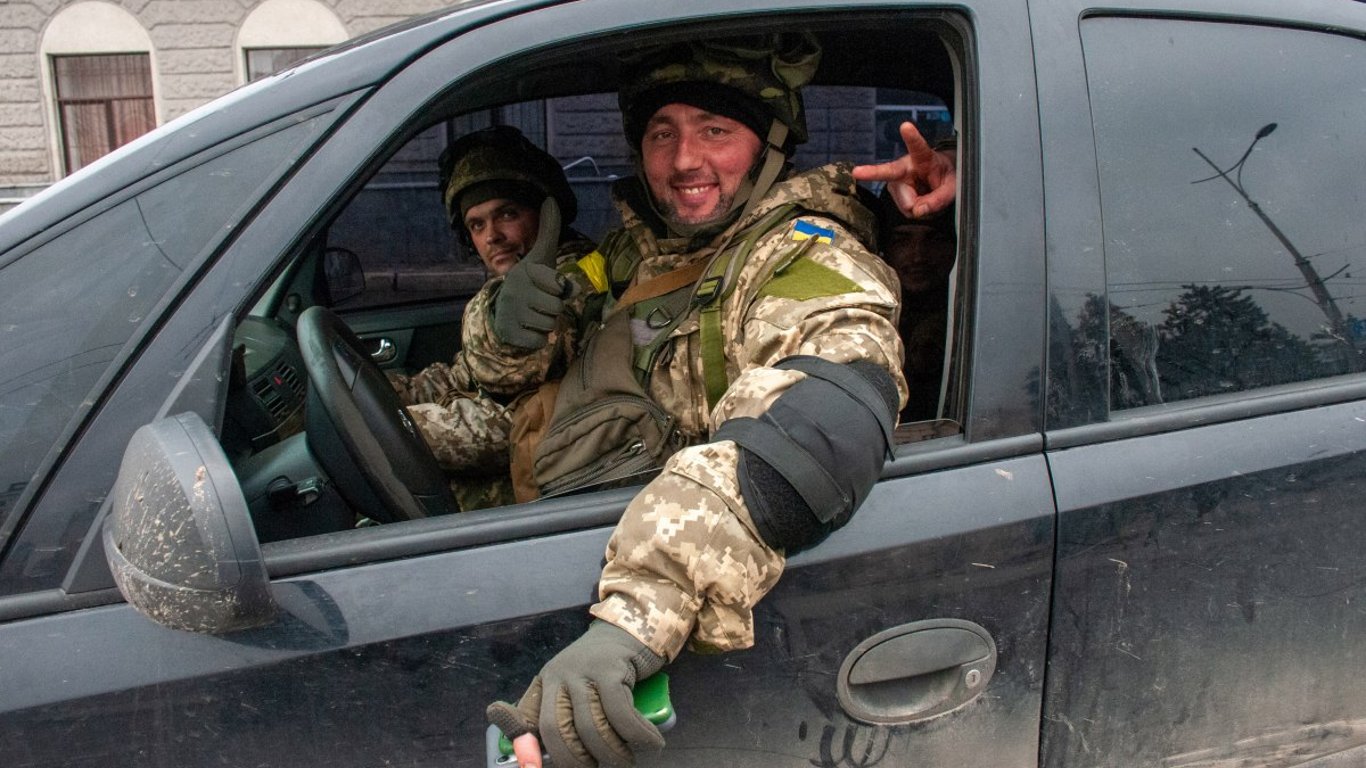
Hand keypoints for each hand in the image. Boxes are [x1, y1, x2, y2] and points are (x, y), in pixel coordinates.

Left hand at [487, 621, 666, 767]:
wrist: (632, 629)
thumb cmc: (603, 665)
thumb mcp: (575, 685)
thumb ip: (560, 713)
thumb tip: (542, 755)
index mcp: (546, 682)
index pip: (528, 719)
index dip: (527, 747)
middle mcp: (559, 674)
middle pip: (558, 730)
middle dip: (578, 760)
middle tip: (596, 767)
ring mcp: (584, 670)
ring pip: (592, 727)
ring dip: (612, 753)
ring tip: (626, 760)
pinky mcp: (611, 669)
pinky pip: (621, 715)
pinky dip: (638, 735)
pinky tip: (651, 742)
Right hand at [491, 197, 569, 348]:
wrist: (502, 308)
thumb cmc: (531, 280)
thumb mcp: (541, 256)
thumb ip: (549, 230)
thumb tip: (552, 199)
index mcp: (527, 271)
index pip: (560, 286)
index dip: (559, 289)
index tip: (547, 285)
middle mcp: (516, 291)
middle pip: (556, 308)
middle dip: (552, 309)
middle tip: (540, 303)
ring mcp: (511, 313)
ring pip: (549, 325)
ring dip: (545, 324)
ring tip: (532, 314)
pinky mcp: (510, 334)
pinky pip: (539, 342)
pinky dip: (537, 339)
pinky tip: (525, 328)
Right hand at [852, 121, 956, 218]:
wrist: (938, 181)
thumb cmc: (946, 177)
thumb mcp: (952, 188)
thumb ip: (938, 199)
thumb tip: (917, 211)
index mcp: (923, 156)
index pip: (918, 146)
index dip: (912, 137)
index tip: (906, 126)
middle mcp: (904, 165)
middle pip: (905, 193)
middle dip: (916, 201)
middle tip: (927, 198)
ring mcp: (896, 180)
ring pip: (906, 206)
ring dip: (920, 206)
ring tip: (928, 196)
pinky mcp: (893, 190)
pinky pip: (906, 210)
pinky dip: (916, 210)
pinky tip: (921, 199)